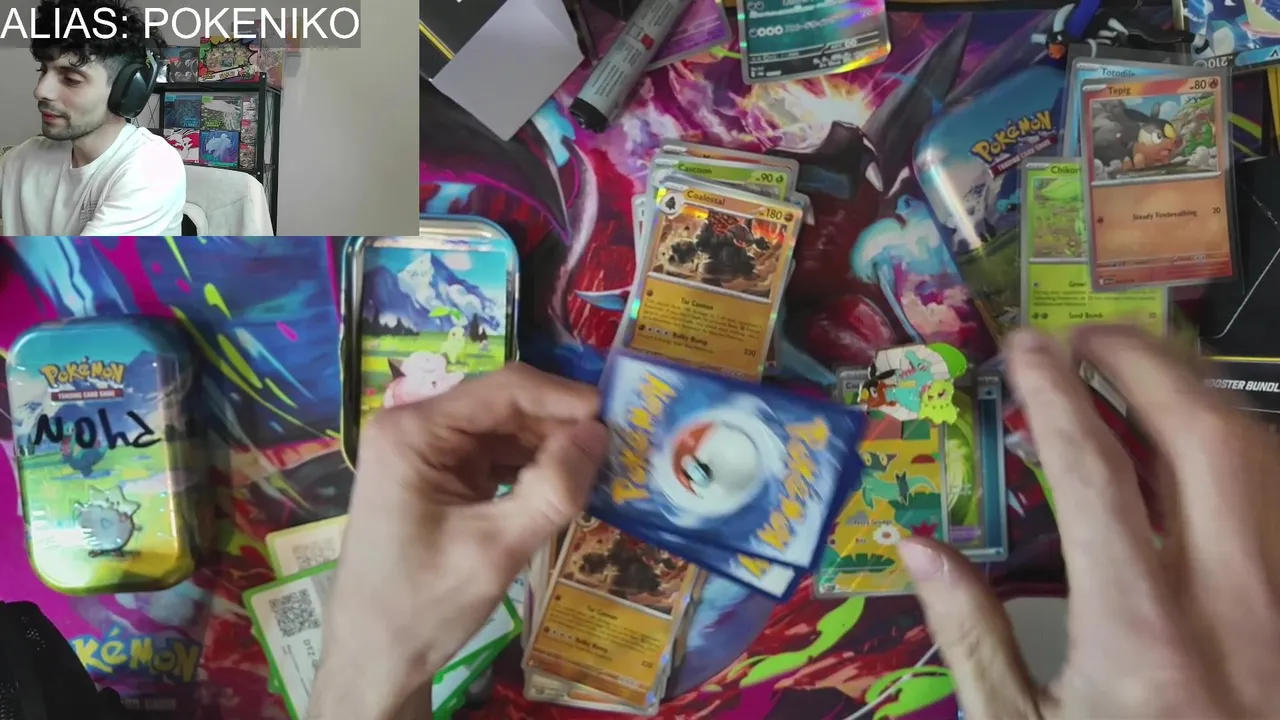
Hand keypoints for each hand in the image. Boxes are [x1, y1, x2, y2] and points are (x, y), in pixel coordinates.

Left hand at [308, 365, 608, 719]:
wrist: (375, 657)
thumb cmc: (424, 605)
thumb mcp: (495, 549)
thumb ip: (551, 490)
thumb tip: (600, 435)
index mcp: (414, 430)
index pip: (504, 388)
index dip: (563, 398)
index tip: (616, 418)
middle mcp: (414, 425)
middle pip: (504, 405)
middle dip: (558, 425)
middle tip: (614, 451)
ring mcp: (423, 449)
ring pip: (504, 429)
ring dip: (548, 447)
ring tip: (596, 471)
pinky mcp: (435, 473)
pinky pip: (493, 454)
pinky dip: (529, 467)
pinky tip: (562, 486)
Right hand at [898, 326, 1279, 717]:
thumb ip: (969, 634)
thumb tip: (914, 544)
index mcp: (1140, 631)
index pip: (1093, 470)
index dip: (1053, 392)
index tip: (1024, 348)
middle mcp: (1231, 602)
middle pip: (1205, 435)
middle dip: (1141, 362)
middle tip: (1085, 339)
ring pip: (1266, 460)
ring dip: (1201, 399)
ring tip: (1140, 380)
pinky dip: (1245, 457)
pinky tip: (1203, 458)